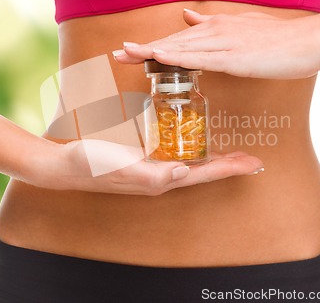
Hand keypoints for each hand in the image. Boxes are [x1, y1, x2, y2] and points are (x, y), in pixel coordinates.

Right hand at [27, 139, 263, 195]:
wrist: (66, 164)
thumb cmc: (92, 165)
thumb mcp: (121, 168)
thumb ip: (152, 175)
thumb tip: (185, 172)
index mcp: (160, 180)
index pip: (202, 174)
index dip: (229, 168)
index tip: (253, 162)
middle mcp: (160, 176)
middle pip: (202, 170)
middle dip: (227, 164)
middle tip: (250, 157)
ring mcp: (152, 167)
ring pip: (191, 161)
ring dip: (213, 157)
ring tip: (232, 152)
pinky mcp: (143, 158)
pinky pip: (173, 152)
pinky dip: (190, 147)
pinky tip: (193, 140)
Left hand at [113, 9, 319, 78]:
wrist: (311, 40)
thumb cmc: (279, 41)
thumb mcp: (241, 28)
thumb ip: (212, 24)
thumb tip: (188, 16)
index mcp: (216, 29)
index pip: (177, 39)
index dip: (151, 46)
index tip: (128, 52)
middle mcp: (216, 33)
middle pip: (172, 42)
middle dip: (142, 50)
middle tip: (115, 55)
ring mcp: (225, 44)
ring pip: (181, 48)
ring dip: (152, 51)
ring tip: (126, 55)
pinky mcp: (236, 58)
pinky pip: (202, 58)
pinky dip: (178, 57)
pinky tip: (159, 56)